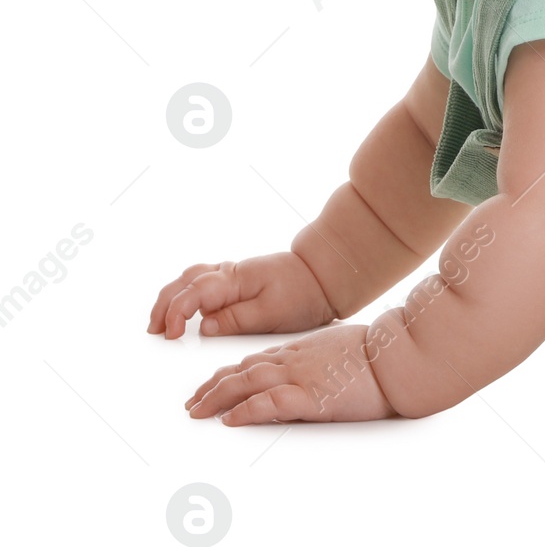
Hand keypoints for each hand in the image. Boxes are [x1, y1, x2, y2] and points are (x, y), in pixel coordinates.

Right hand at [147, 252, 336, 339]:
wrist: (326, 275)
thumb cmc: (304, 293)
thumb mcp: (272, 313)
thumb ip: (236, 319)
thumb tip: (205, 326)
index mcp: (236, 279)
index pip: (193, 294)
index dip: (176, 314)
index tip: (171, 335)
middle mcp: (230, 272)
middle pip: (185, 282)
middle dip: (164, 305)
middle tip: (154, 330)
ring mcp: (233, 274)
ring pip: (191, 278)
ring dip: (173, 297)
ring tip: (161, 321)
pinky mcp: (238, 280)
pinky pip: (204, 281)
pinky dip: (187, 293)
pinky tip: (185, 308)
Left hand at [185, 323, 398, 424]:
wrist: (400, 354)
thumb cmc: (381, 351)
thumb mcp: (345, 347)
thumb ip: (324, 356)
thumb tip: (318, 366)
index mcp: (304, 349)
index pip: (257, 360)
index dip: (230, 372)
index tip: (213, 383)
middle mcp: (296, 360)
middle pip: (243, 370)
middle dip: (213, 386)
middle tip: (193, 402)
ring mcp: (302, 376)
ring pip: (247, 383)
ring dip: (217, 397)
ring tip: (198, 411)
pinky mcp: (312, 397)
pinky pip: (269, 402)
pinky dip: (245, 410)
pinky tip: (230, 419)